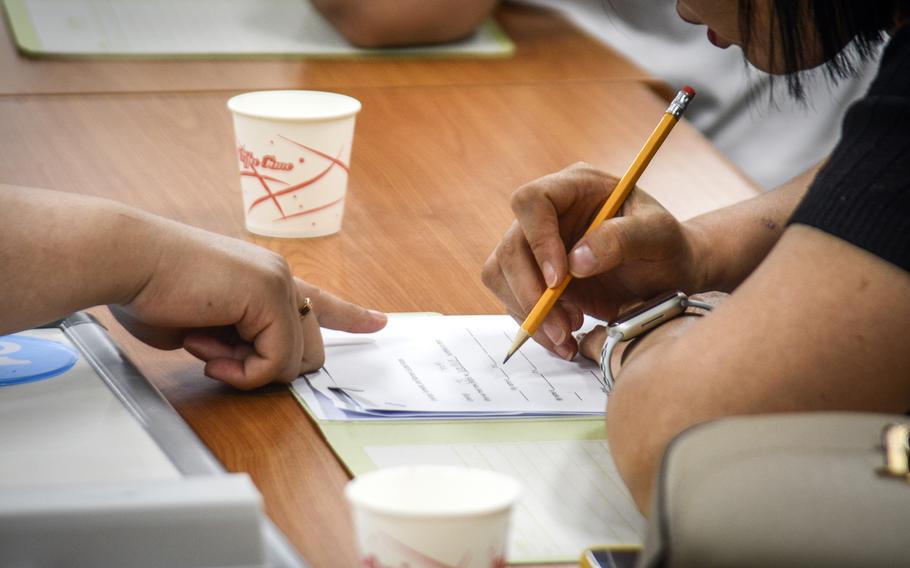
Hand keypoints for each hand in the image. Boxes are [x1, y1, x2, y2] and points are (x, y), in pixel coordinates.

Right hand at [110, 221, 385, 389]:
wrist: (128, 260)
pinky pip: (275, 363)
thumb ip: (235, 340)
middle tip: (216, 356)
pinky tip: (208, 351)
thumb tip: (245, 362)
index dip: (350, 315)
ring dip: (246, 370)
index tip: (379, 322)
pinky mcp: (271, 294)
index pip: (320, 301)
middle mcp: (280, 277)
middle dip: (265, 369)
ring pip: (295, 361)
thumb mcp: (204, 326)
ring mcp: (280, 283)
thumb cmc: (151, 289)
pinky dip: (241, 372)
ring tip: (204, 345)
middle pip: (308, 351)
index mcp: (266, 279)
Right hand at [482, 163, 704, 358]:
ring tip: (567, 335)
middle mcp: (547, 214)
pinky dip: (533, 325)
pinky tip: (563, 339)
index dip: (538, 240)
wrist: (668, 274)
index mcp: (574, 187)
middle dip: (530, 292)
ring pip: (502, 275)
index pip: (531, 202)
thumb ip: (622, 239)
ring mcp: (536, 246)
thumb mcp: (658, 235)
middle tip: (564, 326)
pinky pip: (512, 299)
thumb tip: (576, 262)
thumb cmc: (666, 246)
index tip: (558, 278)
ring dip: (528, 312)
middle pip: (510, 246)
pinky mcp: (534, 277)